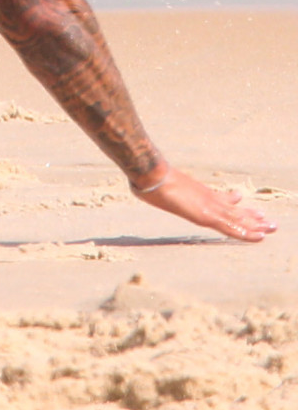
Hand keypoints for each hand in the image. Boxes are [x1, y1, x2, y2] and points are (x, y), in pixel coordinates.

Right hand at [130, 162, 276, 241]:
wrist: (149, 172)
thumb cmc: (147, 178)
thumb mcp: (155, 183)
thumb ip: (155, 186)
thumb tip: (137, 182)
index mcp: (197, 193)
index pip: (220, 199)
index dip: (233, 202)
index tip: (242, 201)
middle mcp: (206, 199)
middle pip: (234, 209)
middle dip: (251, 215)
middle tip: (269, 221)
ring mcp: (208, 206)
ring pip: (238, 218)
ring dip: (256, 224)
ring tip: (273, 227)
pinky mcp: (207, 215)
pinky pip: (231, 227)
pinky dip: (245, 232)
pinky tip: (259, 237)